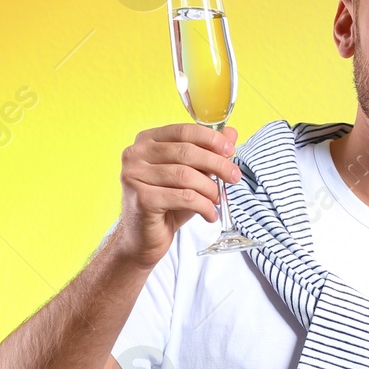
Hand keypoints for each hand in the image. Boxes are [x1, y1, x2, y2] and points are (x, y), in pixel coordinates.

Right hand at [114, 123, 240, 266]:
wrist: (144, 238)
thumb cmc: (167, 203)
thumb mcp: (191, 174)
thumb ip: (208, 152)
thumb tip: (231, 133)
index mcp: (146, 140)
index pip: (183, 131)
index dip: (211, 139)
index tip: (230, 151)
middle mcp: (135, 154)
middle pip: (186, 152)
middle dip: (217, 164)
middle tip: (234, 176)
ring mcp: (134, 175)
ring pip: (185, 175)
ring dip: (210, 188)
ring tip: (219, 199)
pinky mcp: (142, 198)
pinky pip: (183, 197)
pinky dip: (203, 206)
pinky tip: (210, 214)